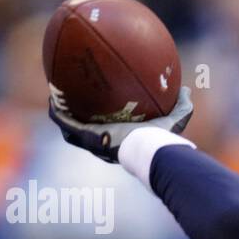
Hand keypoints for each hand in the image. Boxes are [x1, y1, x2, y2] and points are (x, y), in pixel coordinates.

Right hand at [48, 85, 193, 162]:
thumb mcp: (175, 119)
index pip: (109, 131)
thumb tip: (187, 89)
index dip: (103, 122)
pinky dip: (57, 111)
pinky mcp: (85, 136)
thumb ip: (181, 105)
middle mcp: (105, 142)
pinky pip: (65, 123)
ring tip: (54, 96)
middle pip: (86, 131)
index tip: (100, 108)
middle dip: (78, 116)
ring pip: (70, 128)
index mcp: (122, 140)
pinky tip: (52, 96)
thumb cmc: (163, 140)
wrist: (150, 150)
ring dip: (62, 113)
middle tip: (72, 100)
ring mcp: (93, 141)